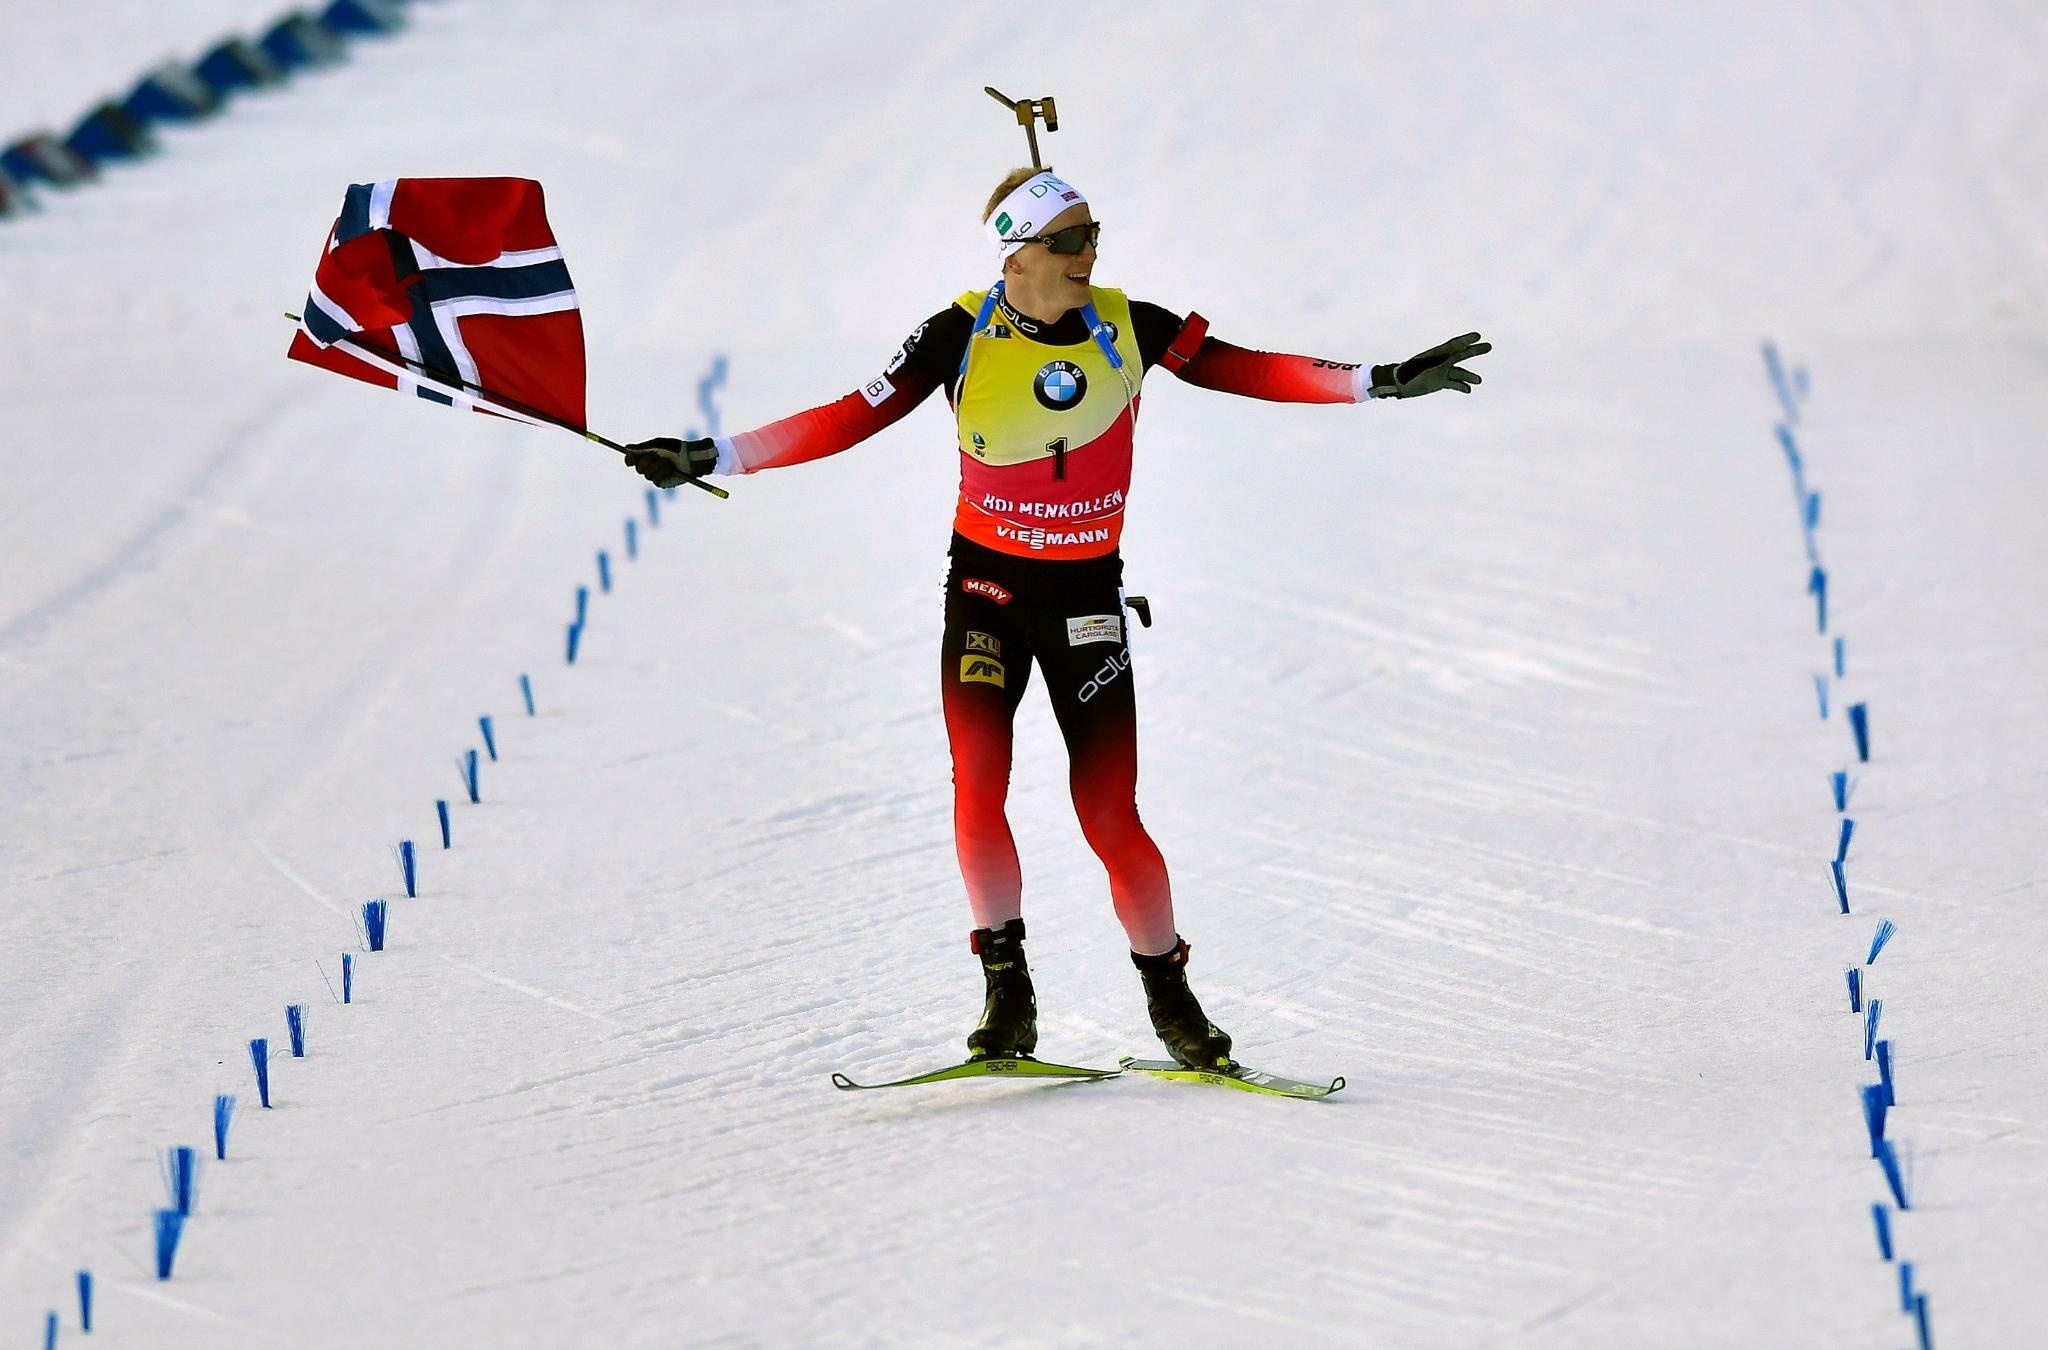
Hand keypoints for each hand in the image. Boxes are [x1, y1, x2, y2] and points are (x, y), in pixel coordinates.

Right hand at [622, 436, 716, 487]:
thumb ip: (643, 447)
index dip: (629, 459)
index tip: (630, 456)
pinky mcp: (664, 483)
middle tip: (656, 454)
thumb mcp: (659, 444)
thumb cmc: (677, 448)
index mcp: (646, 456)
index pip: (631, 460)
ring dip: (658, 466)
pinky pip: (656, 481)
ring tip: (669, 462)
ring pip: (647, 475)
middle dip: (647, 461)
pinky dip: (663, 473)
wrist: (691, 456)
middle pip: (638, 468)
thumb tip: (627, 447)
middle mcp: (649, 467)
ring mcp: (656, 475)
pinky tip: (671, 469)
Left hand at [1369, 332, 1489, 397]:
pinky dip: (1462, 386)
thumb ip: (1427, 365)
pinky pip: (1454, 383)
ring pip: (1459, 372)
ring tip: (1479, 381)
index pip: (1453, 345)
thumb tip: (1430, 367)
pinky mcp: (1441, 382)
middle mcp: (1442, 361)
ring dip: (1469, 376)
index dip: (1465, 340)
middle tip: (1489, 346)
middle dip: (1475, 350)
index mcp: (1436, 354)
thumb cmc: (1406, 373)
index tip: (1478, 336)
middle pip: (1461, 354)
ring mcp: (1442, 371)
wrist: (1398, 383)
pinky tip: (1468, 390)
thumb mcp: (1417, 367)